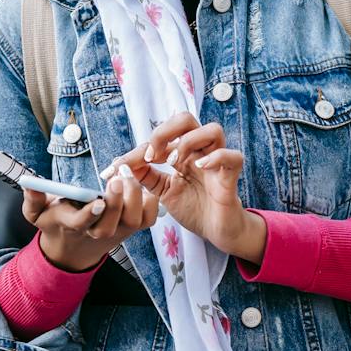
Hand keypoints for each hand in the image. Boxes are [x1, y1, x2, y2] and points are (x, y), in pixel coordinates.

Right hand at [22, 172, 157, 272]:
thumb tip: (29, 184)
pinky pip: (148, 219)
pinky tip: (141, 186)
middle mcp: (99, 231)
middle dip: (116, 203)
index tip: (96, 202)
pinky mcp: (133, 227)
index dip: (90, 214)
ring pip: (132, 222)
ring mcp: (118, 231)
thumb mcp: (37, 213)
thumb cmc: (56, 222)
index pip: (83, 224)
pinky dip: (150, 203)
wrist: (74, 247)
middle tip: (117, 179)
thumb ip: (32, 200)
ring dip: (134, 199)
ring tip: (129, 177)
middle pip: (111, 225)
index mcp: (74, 226)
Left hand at [116, 112, 260, 260]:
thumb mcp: (163, 192)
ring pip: (212, 130)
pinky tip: (200, 168)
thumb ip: (147, 177)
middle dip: (164, 131)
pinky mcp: (230, 176)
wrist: (216, 231)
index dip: (137, 150)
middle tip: (152, 156)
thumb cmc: (194, 209)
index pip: (160, 137)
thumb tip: (123, 166)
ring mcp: (217, 162)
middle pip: (186, 119)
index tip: (118, 168)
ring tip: (173, 162)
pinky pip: (232, 156)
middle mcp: (200, 152)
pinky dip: (216, 158)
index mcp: (183, 154)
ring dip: (188, 141)